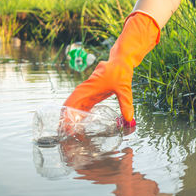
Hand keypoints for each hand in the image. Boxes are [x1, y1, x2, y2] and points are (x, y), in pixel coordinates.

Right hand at [63, 11, 159, 132]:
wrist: (121, 59)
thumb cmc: (120, 70)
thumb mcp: (124, 88)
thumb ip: (126, 103)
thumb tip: (129, 119)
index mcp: (88, 88)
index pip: (72, 103)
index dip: (67, 115)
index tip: (66, 127)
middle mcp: (85, 90)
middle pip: (71, 106)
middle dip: (67, 119)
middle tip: (66, 135)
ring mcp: (88, 91)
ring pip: (76, 105)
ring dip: (73, 117)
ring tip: (71, 132)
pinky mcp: (93, 93)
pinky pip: (84, 104)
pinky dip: (81, 113)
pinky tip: (81, 122)